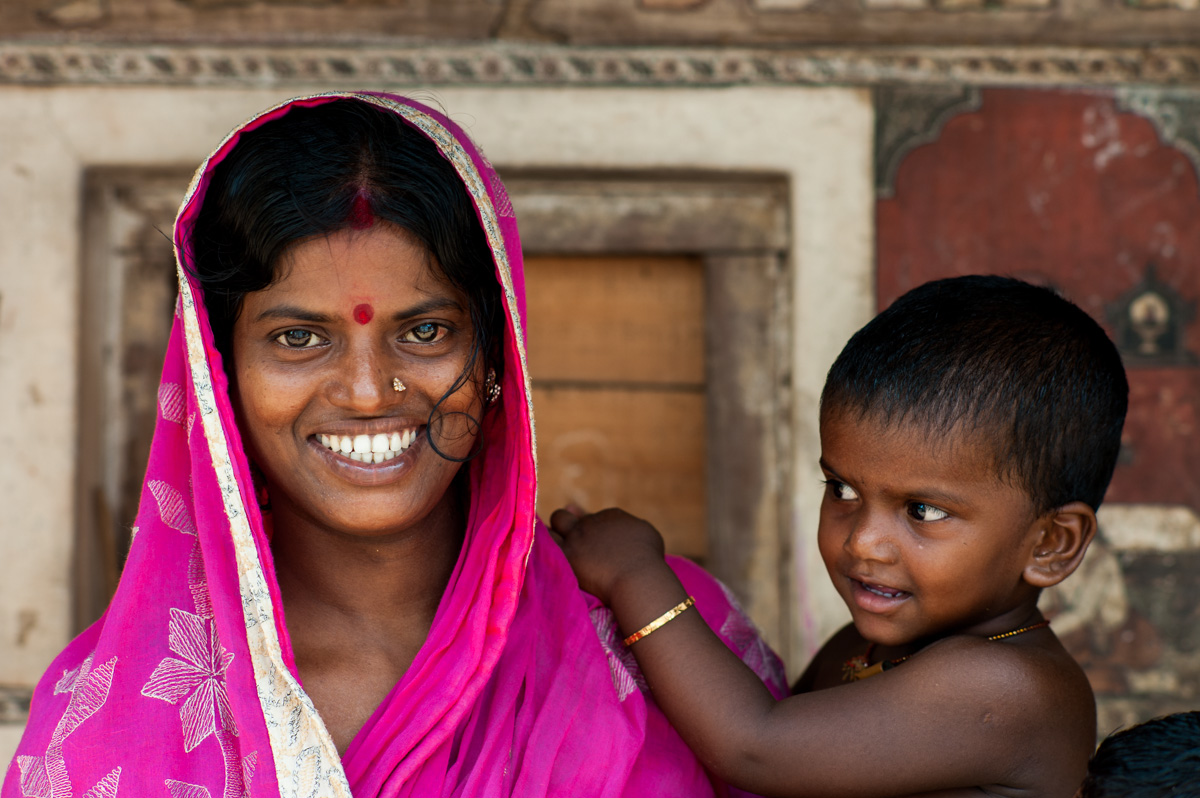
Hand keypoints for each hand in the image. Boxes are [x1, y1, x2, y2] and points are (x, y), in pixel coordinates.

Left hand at [550, 506, 667, 603]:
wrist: (638, 577)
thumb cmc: (649, 560)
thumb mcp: (647, 535)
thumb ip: (632, 527)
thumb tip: (623, 531)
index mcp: (612, 516)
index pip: (591, 519)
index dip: (588, 531)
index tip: (589, 545)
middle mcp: (591, 522)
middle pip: (566, 516)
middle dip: (565, 524)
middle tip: (566, 543)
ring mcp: (577, 536)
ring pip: (556, 521)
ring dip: (553, 531)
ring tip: (552, 544)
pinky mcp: (567, 554)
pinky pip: (548, 541)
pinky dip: (543, 543)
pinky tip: (539, 547)